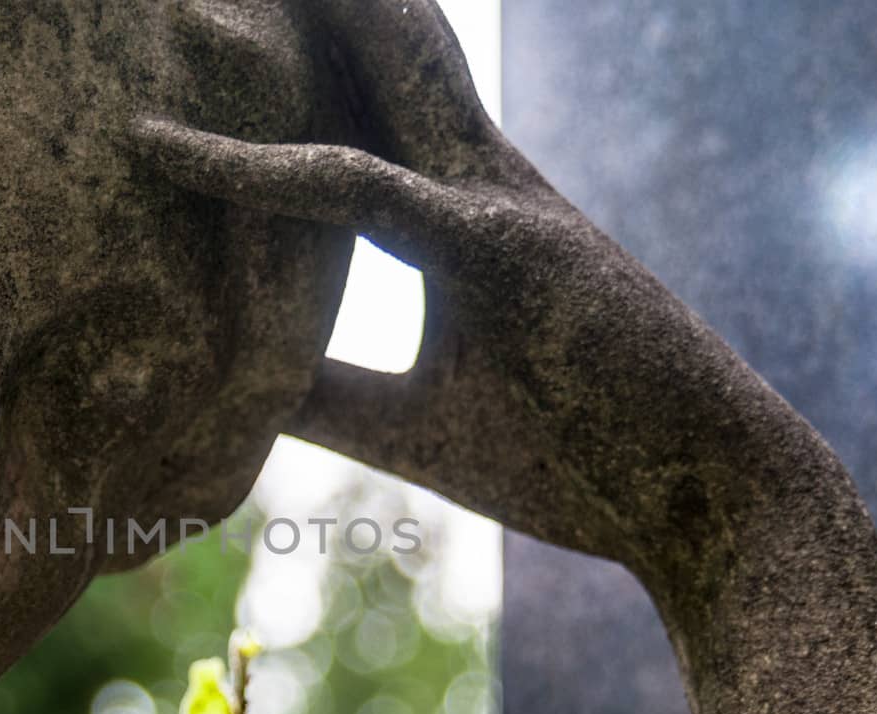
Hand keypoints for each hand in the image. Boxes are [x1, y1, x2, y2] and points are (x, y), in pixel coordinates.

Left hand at [128, 1, 826, 593]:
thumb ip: (324, 397)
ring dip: (303, 14)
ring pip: (375, 72)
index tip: (199, 35)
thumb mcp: (413, 430)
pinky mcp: (503, 247)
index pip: (354, 110)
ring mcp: (491, 202)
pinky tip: (166, 148)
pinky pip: (361, 189)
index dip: (281, 68)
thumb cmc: (576, 460)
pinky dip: (261, 171)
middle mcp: (472, 180)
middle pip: (369, 59)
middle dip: (298, 10)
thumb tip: (229, 395)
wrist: (710, 501)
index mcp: (454, 213)